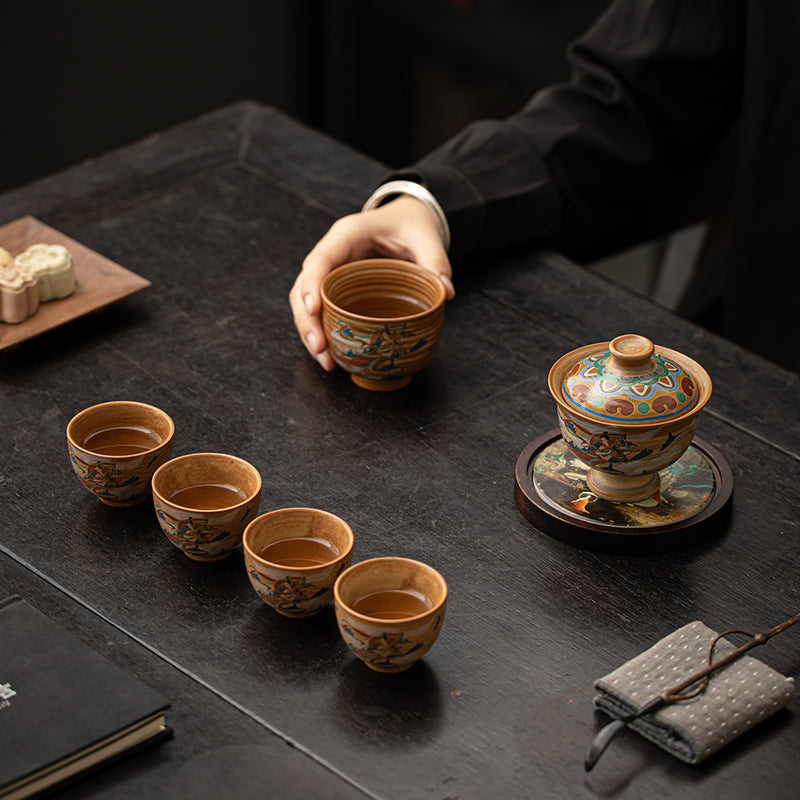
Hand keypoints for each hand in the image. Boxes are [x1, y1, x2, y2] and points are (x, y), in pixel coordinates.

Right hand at [290, 195, 454, 369]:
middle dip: (307, 321)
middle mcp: (332, 253)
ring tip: (326, 361)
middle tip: (321, 349)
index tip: (314, 310)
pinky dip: (323, 333)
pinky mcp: (336, 289)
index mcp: (347, 235)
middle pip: (303, 287)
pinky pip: (321, 311)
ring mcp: (331, 272)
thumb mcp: (426, 236)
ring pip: (305, 303)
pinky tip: (332, 356)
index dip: (312, 285)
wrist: (407, 221)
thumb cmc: (410, 224)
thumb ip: (436, 260)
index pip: (319, 259)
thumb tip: (446, 292)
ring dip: (311, 333)